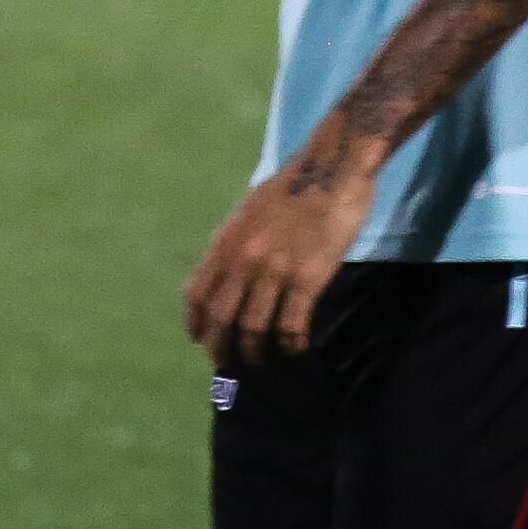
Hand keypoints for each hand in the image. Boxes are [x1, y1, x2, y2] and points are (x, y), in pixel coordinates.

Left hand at [185, 148, 380, 359]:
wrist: (332, 166)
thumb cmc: (291, 187)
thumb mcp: (248, 211)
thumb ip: (235, 244)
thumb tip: (226, 275)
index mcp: (225, 241)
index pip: (197, 294)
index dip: (195, 323)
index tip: (198, 340)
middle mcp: (244, 259)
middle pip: (222, 319)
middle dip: (222, 348)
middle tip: (230, 362)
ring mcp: (275, 270)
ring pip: (255, 329)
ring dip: (256, 352)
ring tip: (263, 360)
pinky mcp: (308, 277)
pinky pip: (292, 325)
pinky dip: (291, 345)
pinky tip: (295, 348)